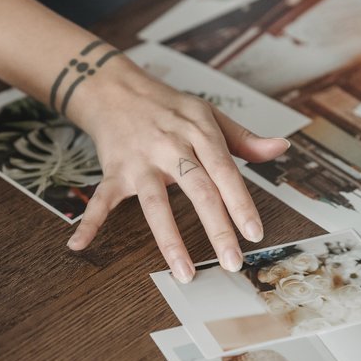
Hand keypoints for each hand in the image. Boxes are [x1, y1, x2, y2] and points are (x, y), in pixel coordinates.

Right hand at [64, 61, 290, 282]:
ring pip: (156, 203)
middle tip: (232, 261)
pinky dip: (89, 222)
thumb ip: (244, 139)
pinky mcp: (115, 169)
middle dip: (216, 228)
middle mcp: (170, 146)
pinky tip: (79, 245)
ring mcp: (140, 160)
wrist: (116, 88)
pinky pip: (101, 199)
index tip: (254, 233)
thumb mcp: (209, 115)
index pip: (225, 172)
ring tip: (184, 272)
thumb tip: (281, 148)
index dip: (240, 203)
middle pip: (197, 190)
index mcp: (199, 132)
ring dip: (169, 240)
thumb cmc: (168, 107)